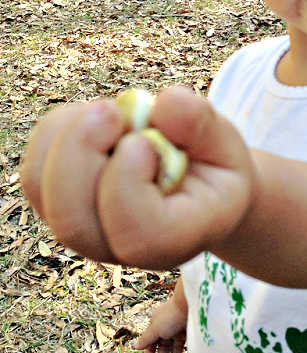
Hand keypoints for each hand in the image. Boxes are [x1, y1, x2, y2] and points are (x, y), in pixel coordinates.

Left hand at [20, 87, 254, 268]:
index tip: (143, 141)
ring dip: (69, 134)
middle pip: (73, 222)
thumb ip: (203, 124)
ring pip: (43, 189)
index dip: (127, 184)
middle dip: (80, 153)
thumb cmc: (211, 164)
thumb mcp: (224, 142)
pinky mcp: (57, 205)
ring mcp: (83, 230)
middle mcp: (121, 248)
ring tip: (112, 114)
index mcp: (177, 239)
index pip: (137, 236)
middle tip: (110, 111)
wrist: (193, 185)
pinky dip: (58, 129)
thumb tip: (167, 104)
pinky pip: (34, 167)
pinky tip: (97, 120)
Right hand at [134, 292, 187, 352]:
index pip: (151, 340)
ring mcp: (179, 329)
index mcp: (157, 323)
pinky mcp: (190, 331)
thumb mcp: (155, 328)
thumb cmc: (172, 315)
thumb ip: (146, 339)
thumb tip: (135, 346)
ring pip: (174, 347)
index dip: (149, 352)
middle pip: (163, 346)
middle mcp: (168, 326)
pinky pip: (186, 346)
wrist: (193, 305)